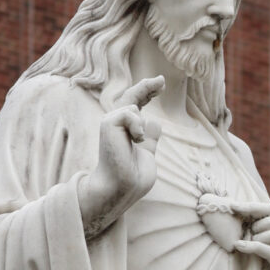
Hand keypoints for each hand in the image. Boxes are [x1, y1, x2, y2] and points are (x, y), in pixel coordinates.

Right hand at [79, 76, 164, 237]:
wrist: (123, 189)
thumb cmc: (133, 178)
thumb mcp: (147, 152)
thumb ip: (149, 138)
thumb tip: (154, 122)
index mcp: (126, 131)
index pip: (136, 105)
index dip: (147, 92)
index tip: (160, 85)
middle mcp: (116, 125)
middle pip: (131, 97)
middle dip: (146, 86)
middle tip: (162, 80)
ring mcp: (110, 124)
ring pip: (132, 106)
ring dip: (141, 123)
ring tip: (138, 141)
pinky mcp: (107, 124)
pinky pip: (129, 112)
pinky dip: (136, 125)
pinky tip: (135, 139)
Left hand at [231, 201, 269, 269]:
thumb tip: (244, 211)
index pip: (269, 209)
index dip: (250, 206)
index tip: (232, 206)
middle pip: (268, 221)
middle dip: (252, 226)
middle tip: (245, 234)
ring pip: (269, 235)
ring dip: (253, 238)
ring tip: (247, 243)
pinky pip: (269, 252)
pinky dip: (252, 247)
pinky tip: (240, 246)